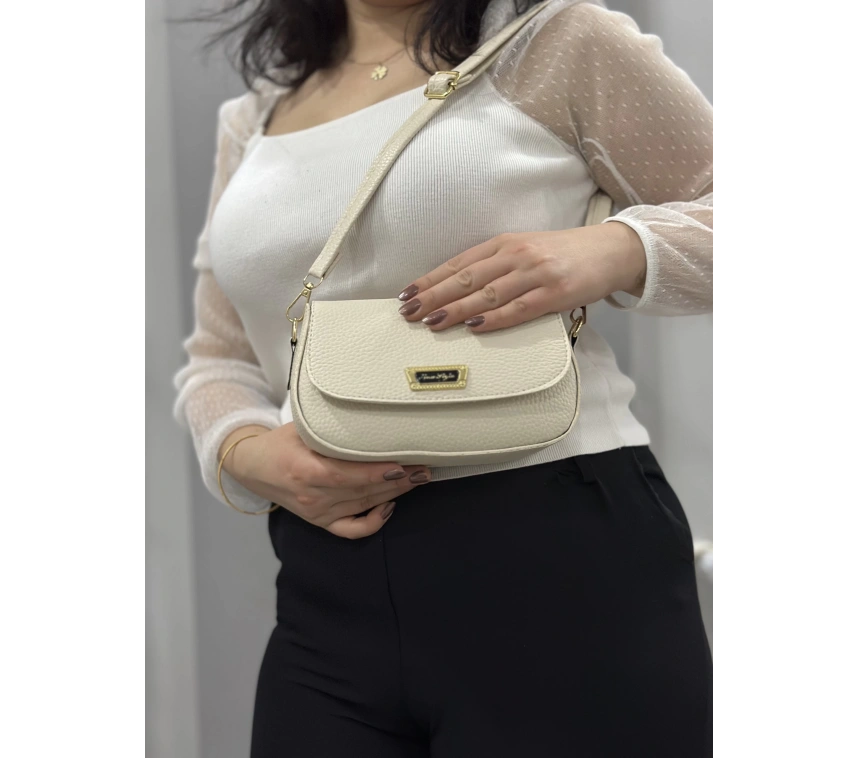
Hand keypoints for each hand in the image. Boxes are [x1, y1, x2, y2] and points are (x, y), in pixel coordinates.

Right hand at [219, 424, 430, 538]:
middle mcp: (312, 496)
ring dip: (395, 494)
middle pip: (363, 491)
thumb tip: (375, 425)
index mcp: (304, 470)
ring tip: (419, 479)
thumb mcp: (302, 427)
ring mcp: (317, 513)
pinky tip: (391, 506)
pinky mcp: (321, 523)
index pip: (347, 475)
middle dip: (399, 481)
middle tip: (426, 467)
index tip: (404, 464)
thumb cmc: (282, 441)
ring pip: (364, 506)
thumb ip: (333, 432)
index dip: (378, 473)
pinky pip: (353, 530)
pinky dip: (375, 521)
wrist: (254, 466)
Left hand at [396, 222, 645, 331]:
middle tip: (409, 312)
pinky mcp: (555, 293)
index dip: (430, 280)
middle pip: (466, 278)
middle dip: (434, 297)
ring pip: (487, 294)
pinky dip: (495, 318)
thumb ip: (495, 266)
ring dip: (457, 309)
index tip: (407, 295)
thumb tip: (456, 291)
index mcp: (505, 243)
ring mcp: (536, 274)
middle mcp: (516, 255)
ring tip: (432, 323)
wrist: (612, 251)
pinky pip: (519, 308)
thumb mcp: (525, 251)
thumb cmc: (564, 254)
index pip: (458, 264)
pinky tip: (474, 327)